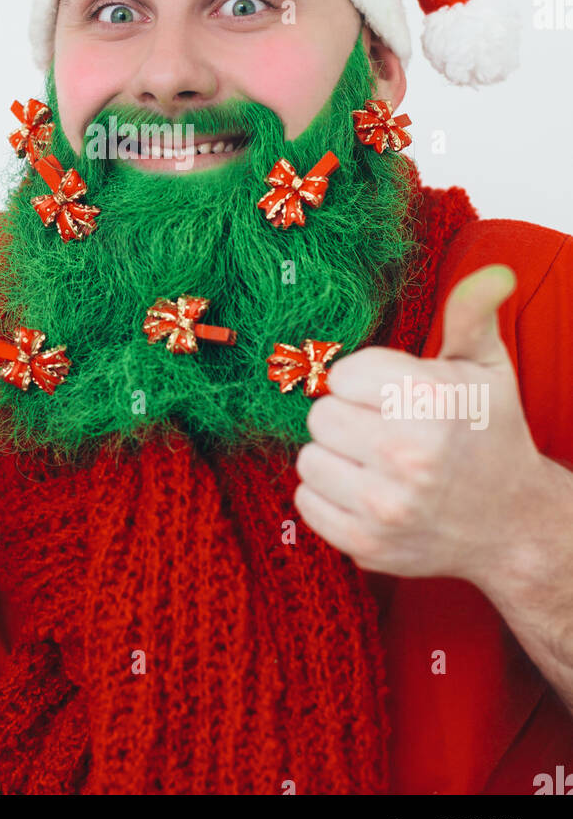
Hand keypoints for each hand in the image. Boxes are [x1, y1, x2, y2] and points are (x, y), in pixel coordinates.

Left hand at [293, 264, 544, 585]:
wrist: (513, 524)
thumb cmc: (489, 433)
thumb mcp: (486, 368)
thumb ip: (472, 315)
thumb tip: (493, 272)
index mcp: (431, 402)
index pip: (342, 374)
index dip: (364, 381)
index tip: (393, 396)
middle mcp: (407, 456)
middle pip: (320, 415)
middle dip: (347, 416)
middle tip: (383, 428)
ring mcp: (384, 507)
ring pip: (308, 458)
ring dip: (334, 456)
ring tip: (375, 460)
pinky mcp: (366, 545)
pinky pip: (306, 501)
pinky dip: (329, 494)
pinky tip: (367, 491)